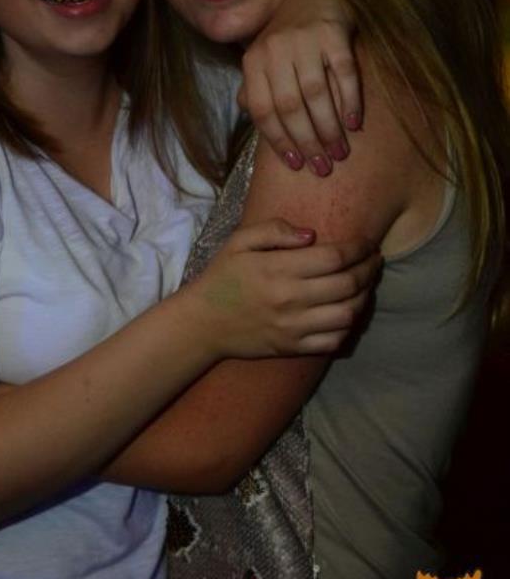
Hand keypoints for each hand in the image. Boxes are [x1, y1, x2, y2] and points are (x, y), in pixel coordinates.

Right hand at [187, 218, 380, 358]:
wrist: (202, 323)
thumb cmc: (222, 277)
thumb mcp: (239, 242)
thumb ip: (274, 230)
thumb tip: (311, 235)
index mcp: (279, 269)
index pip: (334, 257)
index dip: (358, 248)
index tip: (367, 243)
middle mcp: (291, 299)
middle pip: (348, 284)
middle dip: (369, 269)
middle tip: (374, 260)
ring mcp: (294, 327)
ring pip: (348, 314)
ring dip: (365, 297)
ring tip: (366, 285)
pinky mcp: (293, 347)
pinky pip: (334, 340)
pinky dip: (349, 326)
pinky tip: (348, 312)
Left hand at [239, 0, 361, 174]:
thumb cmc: (287, 41)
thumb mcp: (264, 62)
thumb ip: (256, 90)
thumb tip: (254, 119)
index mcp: (253, 61)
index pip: (262, 110)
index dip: (278, 140)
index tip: (296, 164)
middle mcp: (275, 49)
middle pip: (289, 106)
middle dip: (307, 141)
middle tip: (323, 166)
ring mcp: (304, 39)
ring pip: (315, 93)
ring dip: (329, 129)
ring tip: (340, 153)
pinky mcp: (333, 32)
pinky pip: (343, 73)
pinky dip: (349, 101)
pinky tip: (354, 124)